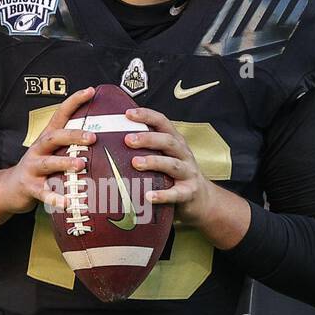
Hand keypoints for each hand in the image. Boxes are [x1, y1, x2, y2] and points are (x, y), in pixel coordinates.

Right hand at [0, 86, 95, 214]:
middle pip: (54, 137)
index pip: (59, 115)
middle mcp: (38, 150)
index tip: (90, 91)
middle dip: (73, 135)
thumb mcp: (52, 152)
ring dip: (64, 163)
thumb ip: (70, 145)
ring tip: (81, 165)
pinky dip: (54, 197)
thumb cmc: (40, 169)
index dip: (74, 101)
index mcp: (46, 139)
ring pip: (48, 163)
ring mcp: (32, 168)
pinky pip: (43, 192)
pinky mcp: (29, 187)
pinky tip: (66, 202)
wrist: (9, 188)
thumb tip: (103, 137)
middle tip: (93, 137)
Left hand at [122, 105, 218, 228]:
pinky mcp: (189, 192)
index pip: (162, 122)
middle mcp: (183, 154)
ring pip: (172, 164)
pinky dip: (163, 195)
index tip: (127, 114)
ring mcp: (188, 173)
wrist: (202, 201)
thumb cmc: (174, 177)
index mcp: (175, 142)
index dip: (146, 115)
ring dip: (154, 162)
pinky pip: (176, 193)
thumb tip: (112, 142)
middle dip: (148, 138)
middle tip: (127, 140)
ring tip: (135, 163)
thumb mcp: (165, 157)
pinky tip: (149, 196)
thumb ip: (146, 150)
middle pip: (167, 141)